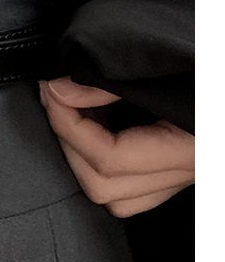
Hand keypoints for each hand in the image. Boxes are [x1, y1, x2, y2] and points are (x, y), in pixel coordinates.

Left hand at [38, 77, 194, 216]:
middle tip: (56, 97)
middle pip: (105, 188)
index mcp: (190, 148)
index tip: (52, 88)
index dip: (69, 124)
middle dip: (69, 142)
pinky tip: (97, 123)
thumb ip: (113, 82)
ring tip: (74, 111)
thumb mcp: (172, 67)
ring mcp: (185, 174)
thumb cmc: (211, 65)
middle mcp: (188, 171)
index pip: (109, 158)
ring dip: (83, 156)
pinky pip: (131, 186)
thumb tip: (62, 89)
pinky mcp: (180, 167)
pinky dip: (103, 161)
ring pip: (116, 196)